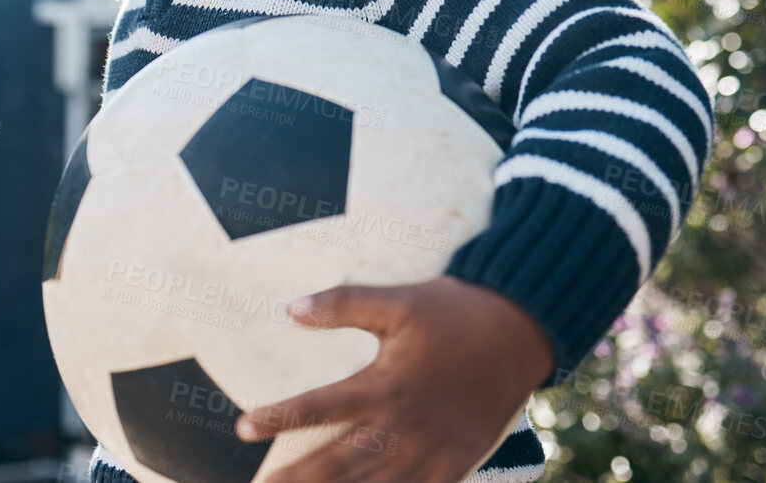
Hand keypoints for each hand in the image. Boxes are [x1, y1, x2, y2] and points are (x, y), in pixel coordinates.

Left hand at [235, 276, 553, 482]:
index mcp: (386, 385)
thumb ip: (345, 304)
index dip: (278, 419)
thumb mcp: (399, 301)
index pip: (319, 407)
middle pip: (339, 462)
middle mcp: (404, 425)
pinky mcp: (456, 463)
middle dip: (297, 479)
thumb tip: (292, 308)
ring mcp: (432, 451)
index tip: (242, 428)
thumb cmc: (456, 312)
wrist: (522, 332)